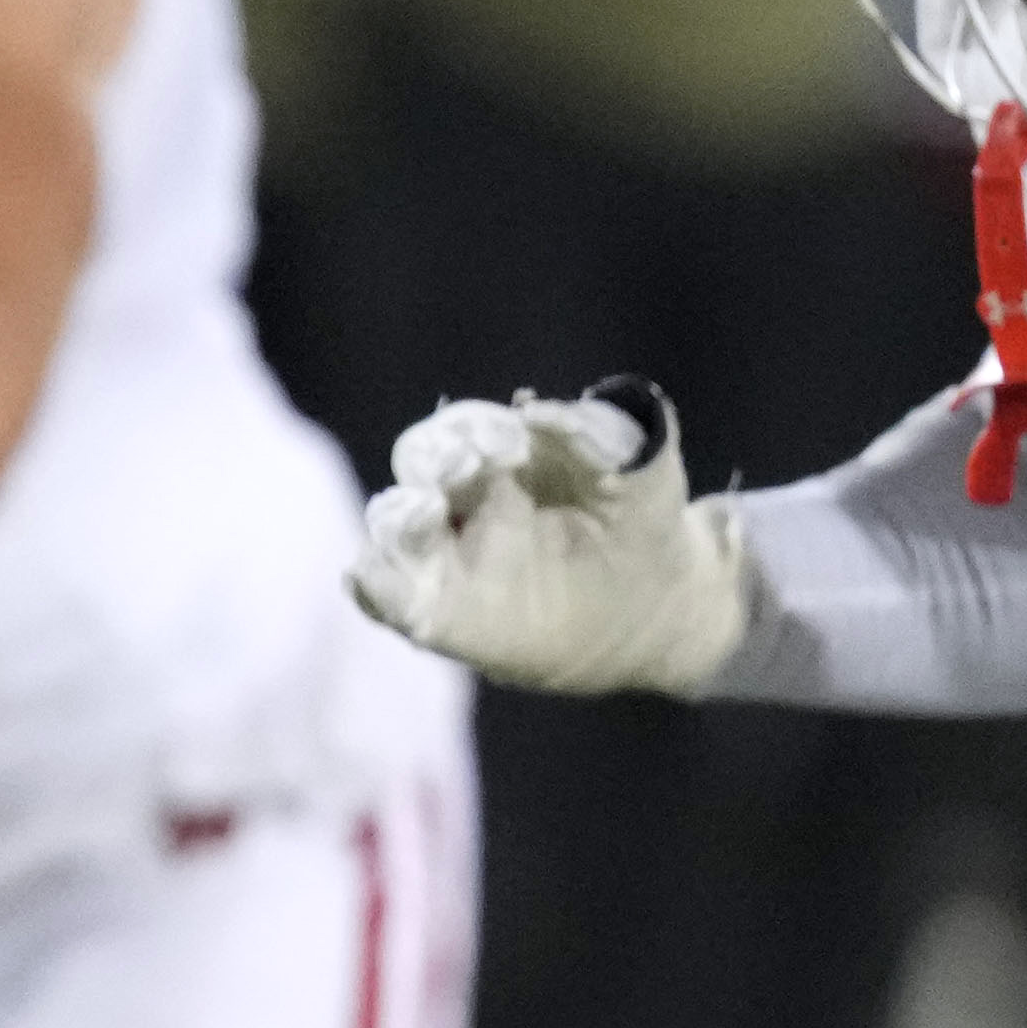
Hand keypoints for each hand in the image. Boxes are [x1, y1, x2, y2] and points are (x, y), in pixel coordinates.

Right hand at [354, 390, 749, 694]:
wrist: (657, 613)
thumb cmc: (646, 534)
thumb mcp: (649, 481)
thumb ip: (606, 437)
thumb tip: (540, 413)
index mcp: (508, 460)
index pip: (465, 429)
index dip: (472, 427)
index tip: (508, 441)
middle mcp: (467, 502)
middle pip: (419, 467)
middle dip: (429, 459)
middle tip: (459, 464)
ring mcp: (450, 558)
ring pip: (395, 528)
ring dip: (397, 517)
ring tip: (422, 511)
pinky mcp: (442, 614)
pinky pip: (390, 596)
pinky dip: (373, 584)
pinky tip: (369, 575)